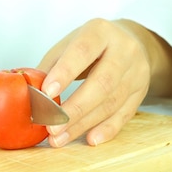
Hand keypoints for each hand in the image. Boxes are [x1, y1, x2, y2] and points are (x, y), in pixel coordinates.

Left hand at [38, 18, 153, 146]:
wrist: (130, 41)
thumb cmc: (90, 46)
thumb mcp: (69, 45)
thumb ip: (50, 66)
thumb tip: (30, 94)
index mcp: (100, 32)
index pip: (83, 51)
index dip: (65, 73)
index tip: (46, 93)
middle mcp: (124, 50)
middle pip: (102, 83)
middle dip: (74, 108)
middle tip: (51, 126)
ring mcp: (136, 72)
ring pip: (112, 102)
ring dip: (84, 124)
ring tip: (60, 138)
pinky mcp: (141, 91)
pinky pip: (125, 114)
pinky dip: (106, 129)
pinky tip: (90, 139)